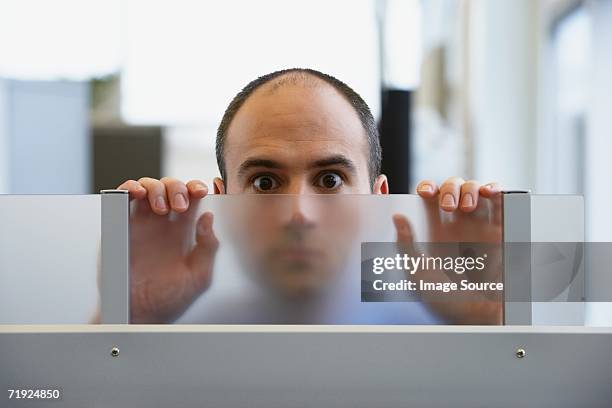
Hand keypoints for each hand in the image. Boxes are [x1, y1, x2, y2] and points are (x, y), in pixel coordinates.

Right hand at [118, 177, 218, 322]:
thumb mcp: (199, 276)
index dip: (197, 188)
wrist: (140, 316)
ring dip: (156, 188)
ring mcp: (141, 224)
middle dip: (178, 188)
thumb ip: (208, 247)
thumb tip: (208, 218)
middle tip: (180, 206)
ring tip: (161, 207)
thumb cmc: (170, 299)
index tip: (203, 190)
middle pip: (171, 187)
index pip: (193, 199)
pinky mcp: (120, 227)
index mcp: (184, 232)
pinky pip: (122, 199)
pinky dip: (129, 188)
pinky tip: (137, 193)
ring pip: (149, 187)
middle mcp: (163, 224)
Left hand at [393, 177, 503, 323]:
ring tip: (466, 206)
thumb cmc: (444, 301)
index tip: (424, 192)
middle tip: (447, 205)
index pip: (427, 199)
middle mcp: (455, 225)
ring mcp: (478, 226)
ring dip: (469, 188)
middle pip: (450, 189)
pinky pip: (500, 202)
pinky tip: (490, 193)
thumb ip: (405, 245)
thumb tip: (397, 217)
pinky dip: (497, 190)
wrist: (478, 318)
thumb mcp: (417, 275)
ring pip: (474, 189)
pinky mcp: (501, 230)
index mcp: (432, 232)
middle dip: (448, 188)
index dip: (425, 187)